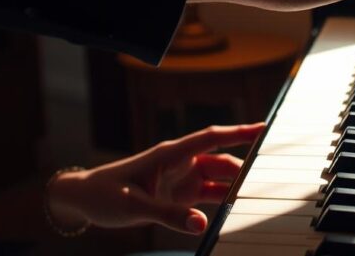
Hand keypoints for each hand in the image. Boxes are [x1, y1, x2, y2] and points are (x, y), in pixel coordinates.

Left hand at [46, 123, 263, 234]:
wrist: (83, 200)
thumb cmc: (104, 194)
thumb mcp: (134, 206)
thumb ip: (169, 215)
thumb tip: (202, 225)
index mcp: (171, 154)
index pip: (212, 138)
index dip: (239, 132)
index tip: (265, 129)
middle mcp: (181, 163)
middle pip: (222, 161)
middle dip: (246, 167)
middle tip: (271, 176)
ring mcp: (182, 179)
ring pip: (219, 178)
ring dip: (237, 186)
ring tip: (260, 195)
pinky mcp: (180, 196)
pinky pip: (210, 196)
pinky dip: (225, 202)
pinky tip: (239, 210)